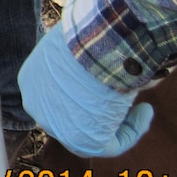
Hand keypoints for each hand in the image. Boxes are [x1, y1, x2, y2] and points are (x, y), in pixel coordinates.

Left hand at [19, 26, 153, 157]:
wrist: (97, 42)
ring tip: (140, 104)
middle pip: (73, 113)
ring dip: (119, 119)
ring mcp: (58, 127)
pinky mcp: (83, 142)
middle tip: (124, 96)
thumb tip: (99, 50)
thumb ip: (81, 53)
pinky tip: (146, 111)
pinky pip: (112, 144)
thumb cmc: (90, 32)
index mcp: (31, 80)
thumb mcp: (78, 38)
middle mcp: (38, 106)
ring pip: (93, 131)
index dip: (85, 91)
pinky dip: (132, 130)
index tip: (107, 82)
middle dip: (99, 109)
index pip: (57, 93)